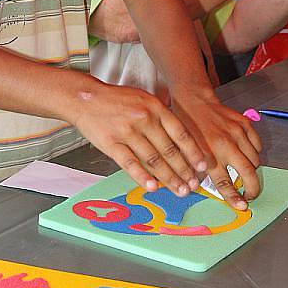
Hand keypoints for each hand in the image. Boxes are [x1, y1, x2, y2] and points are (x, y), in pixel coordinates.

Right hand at [71, 82, 207, 196]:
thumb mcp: (143, 98)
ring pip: (153, 160)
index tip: (202, 166)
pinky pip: (130, 164)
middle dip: (184, 170)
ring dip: (169, 178)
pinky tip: (153, 187)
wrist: (85, 98)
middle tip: (193, 184)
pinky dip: (143, 177)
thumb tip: (180, 140)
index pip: (180, 133)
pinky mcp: (111, 143)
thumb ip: (160, 115)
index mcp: (154, 107)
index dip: (193, 152)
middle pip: (169, 150)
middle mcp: (143, 118)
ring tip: (179, 189)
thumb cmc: (115, 100)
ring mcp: (127, 131)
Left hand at [171, 92, 261, 209]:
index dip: (235, 198)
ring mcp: (237, 134)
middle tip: (250, 194)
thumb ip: (197, 171)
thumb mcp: (187, 152)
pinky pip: (257, 145)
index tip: (242, 206)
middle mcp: (225, 145)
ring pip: (255, 161)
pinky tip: (245, 153)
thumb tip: (204, 189)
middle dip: (253, 189)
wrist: (194, 101)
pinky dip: (254, 152)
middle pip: (248, 174)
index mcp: (209, 154)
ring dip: (251, 170)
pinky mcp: (244, 124)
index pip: (226, 183)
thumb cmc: (188, 127)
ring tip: (244, 171)